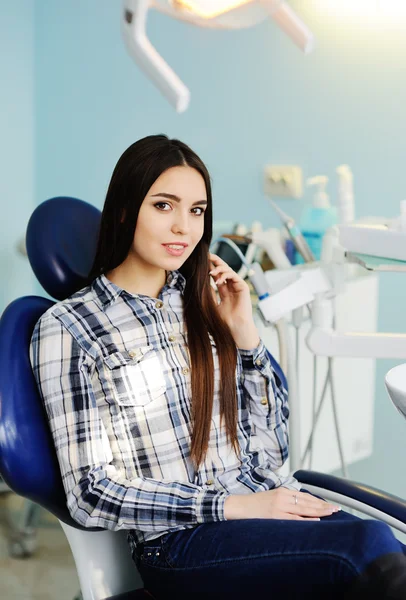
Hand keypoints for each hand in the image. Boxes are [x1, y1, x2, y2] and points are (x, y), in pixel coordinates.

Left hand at [209, 253, 255, 337]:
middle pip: (223, 270)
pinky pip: (234, 276)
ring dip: (219, 268)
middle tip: (207, 256)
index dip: (211, 268)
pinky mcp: (243, 287)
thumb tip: (201, 283)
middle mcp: (232, 288)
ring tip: (211, 272)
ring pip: (229, 270)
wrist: (235, 328)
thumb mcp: (212, 305)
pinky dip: (226, 275)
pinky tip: (218, 279)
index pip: (217, 276)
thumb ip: (209, 293)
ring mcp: (238, 287)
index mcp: (225, 292)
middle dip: (216, 262)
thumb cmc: (224, 321)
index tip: (202, 262)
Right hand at [224, 488, 340, 520]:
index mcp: (282, 492)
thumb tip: (300, 507)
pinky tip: (317, 520)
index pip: (305, 497)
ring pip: (304, 508)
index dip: (319, 501)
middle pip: (308, 501)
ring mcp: (280, 506)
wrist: (238, 506)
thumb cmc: (254, 505)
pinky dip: (307, 519)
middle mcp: (283, 497)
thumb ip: (285, 500)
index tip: (330, 505)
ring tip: (331, 513)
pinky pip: (295, 518)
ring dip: (320, 511)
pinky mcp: (276, 515)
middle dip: (323, 505)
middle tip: (337, 509)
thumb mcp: (271, 498)